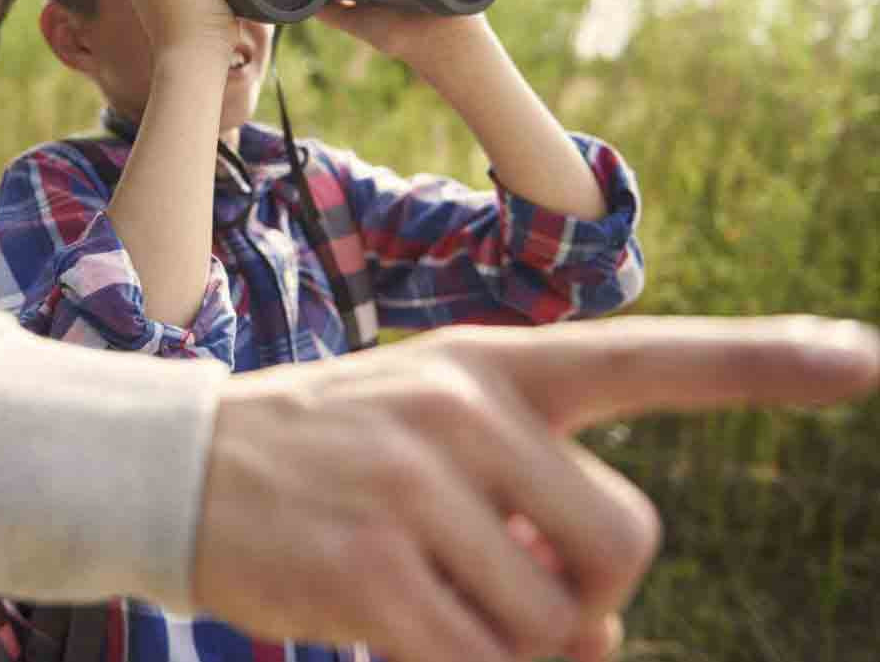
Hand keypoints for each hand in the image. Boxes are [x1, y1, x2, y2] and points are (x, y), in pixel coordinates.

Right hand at [193, 315, 878, 661]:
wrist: (179, 466)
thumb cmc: (327, 457)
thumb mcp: (432, 436)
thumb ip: (534, 500)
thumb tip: (599, 625)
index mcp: (490, 364)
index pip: (646, 356)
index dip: (762, 363)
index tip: (865, 360)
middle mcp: (463, 409)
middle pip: (624, 544)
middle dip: (583, 593)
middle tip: (500, 583)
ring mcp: (414, 486)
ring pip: (555, 624)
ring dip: (508, 640)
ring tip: (425, 594)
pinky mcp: (369, 571)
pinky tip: (388, 627)